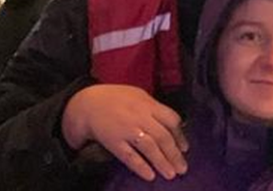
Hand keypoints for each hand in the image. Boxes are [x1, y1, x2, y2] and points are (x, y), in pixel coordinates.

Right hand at [62, 84, 188, 181]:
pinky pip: (129, 156)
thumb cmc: (115, 99)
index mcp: (148, 104)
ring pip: (149, 147)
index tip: (185, 148)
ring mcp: (126, 130)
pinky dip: (140, 166)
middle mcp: (140, 117)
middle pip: (162, 136)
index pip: (171, 119)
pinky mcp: (114, 142)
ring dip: (161, 162)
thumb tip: (172, 124)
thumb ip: (154, 108)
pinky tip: (149, 175)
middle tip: (182, 168)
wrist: (87, 104)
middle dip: (174, 154)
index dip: (180, 135)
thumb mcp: (138, 96)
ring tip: (170, 174)